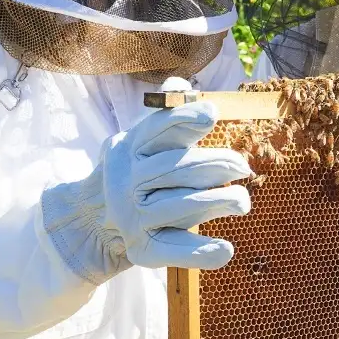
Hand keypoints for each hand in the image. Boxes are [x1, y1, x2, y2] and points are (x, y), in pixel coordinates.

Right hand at [41, 100, 251, 281]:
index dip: (184, 118)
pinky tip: (225, 250)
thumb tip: (181, 86)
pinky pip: (174, 249)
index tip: (211, 114)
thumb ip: (168, 117)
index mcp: (128, 147)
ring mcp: (132, 217)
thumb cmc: (137, 171)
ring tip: (243, 201)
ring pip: (181, 204)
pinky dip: (201, 252)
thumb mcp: (143, 141)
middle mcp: (125, 181)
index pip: (157, 128)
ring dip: (218, 201)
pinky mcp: (141, 249)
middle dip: (216, 164)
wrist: (95, 221)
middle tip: (243, 166)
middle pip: (177, 168)